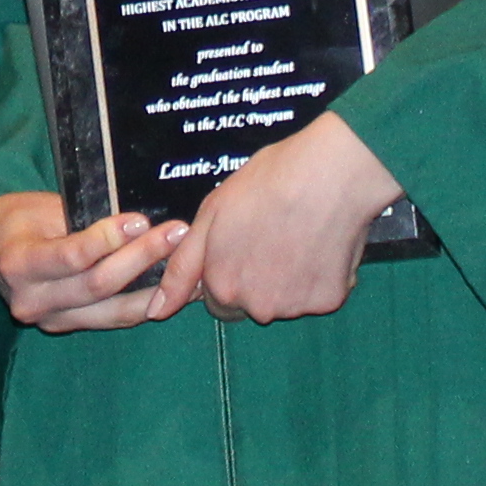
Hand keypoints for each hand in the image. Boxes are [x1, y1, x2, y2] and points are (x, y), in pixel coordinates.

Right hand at [0, 191, 186, 332]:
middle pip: (97, 285)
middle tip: (176, 233)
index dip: (108, 239)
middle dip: (141, 257)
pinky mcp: (69, 327)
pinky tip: (179, 288)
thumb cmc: (22, 219)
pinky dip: (149, 302)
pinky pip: (115, 318)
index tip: (140, 220)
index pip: (71, 257)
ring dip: (156, 285)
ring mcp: (51, 320)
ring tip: (188, 261)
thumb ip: (83, 220)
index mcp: (18, 265)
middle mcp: (31, 301)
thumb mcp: (44, 208)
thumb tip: (138, 222)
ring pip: (113, 309)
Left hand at [157, 112, 402, 323]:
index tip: (246, 243)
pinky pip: (320, 295)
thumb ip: (181, 269)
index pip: (219, 299)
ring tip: (300, 235)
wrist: (329, 173)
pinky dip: (321, 277)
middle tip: (274, 236)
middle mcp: (257, 307)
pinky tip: (322, 243)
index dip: (231, 270)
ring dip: (291, 279)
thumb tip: (156, 312)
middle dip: (260, 280)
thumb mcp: (209, 216)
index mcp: (223, 287)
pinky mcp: (329, 301)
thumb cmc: (266, 184)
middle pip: (254, 304)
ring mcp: (295, 306)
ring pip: (287, 301)